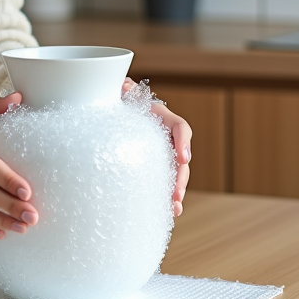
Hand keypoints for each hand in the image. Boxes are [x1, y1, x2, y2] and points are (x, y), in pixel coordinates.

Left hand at [123, 78, 191, 215]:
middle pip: (181, 157)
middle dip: (181, 177)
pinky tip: (168, 212)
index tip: (182, 158)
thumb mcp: (121, 94)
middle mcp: (167, 137)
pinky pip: (165, 182)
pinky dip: (167, 197)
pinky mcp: (155, 167)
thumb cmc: (119, 101)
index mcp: (162, 118)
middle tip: (176, 194)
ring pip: (177, 173)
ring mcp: (163, 153)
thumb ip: (125, 91)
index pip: (179, 127)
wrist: (115, 109)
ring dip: (177, 191)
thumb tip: (123, 86)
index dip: (183, 142)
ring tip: (175, 207)